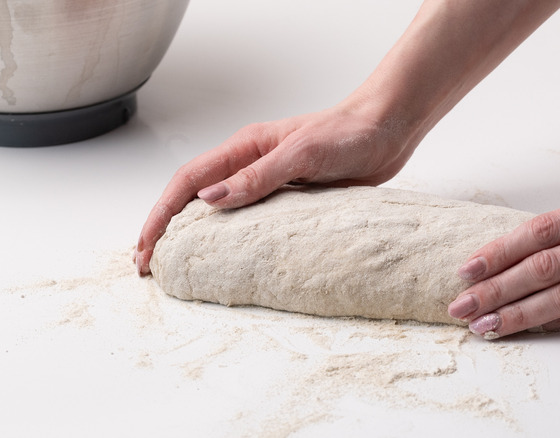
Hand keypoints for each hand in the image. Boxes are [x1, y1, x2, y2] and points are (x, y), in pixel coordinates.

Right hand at [134, 0, 559, 274]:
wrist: (387, 130)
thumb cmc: (347, 132)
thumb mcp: (300, 153)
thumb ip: (257, 177)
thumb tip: (211, 201)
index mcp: (245, 148)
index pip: (189, 182)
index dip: (162, 214)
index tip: (147, 245)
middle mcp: (252, 165)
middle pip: (197, 198)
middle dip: (168, 229)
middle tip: (152, 263)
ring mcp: (272, 182)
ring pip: (224, 212)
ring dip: (199, 236)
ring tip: (182, 265)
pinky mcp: (294, 197)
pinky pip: (256, 220)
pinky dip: (237, 239)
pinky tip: (234, 257)